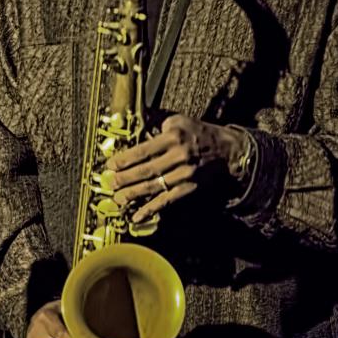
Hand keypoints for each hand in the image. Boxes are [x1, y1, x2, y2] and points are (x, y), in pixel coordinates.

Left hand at [105, 115, 248, 223]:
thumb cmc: (198, 133)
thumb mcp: (178, 121)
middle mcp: (179, 156)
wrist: (228, 150)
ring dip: (133, 194)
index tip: (110, 165)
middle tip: (110, 183)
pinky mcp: (189, 188)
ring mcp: (185, 174)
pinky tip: (137, 216)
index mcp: (174, 137)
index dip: (125, 159)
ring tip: (117, 199)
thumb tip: (132, 120)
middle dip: (125, 178)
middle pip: (147, 170)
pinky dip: (151, 210)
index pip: (143, 150)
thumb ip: (155, 122)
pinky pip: (167, 201)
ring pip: (154, 187)